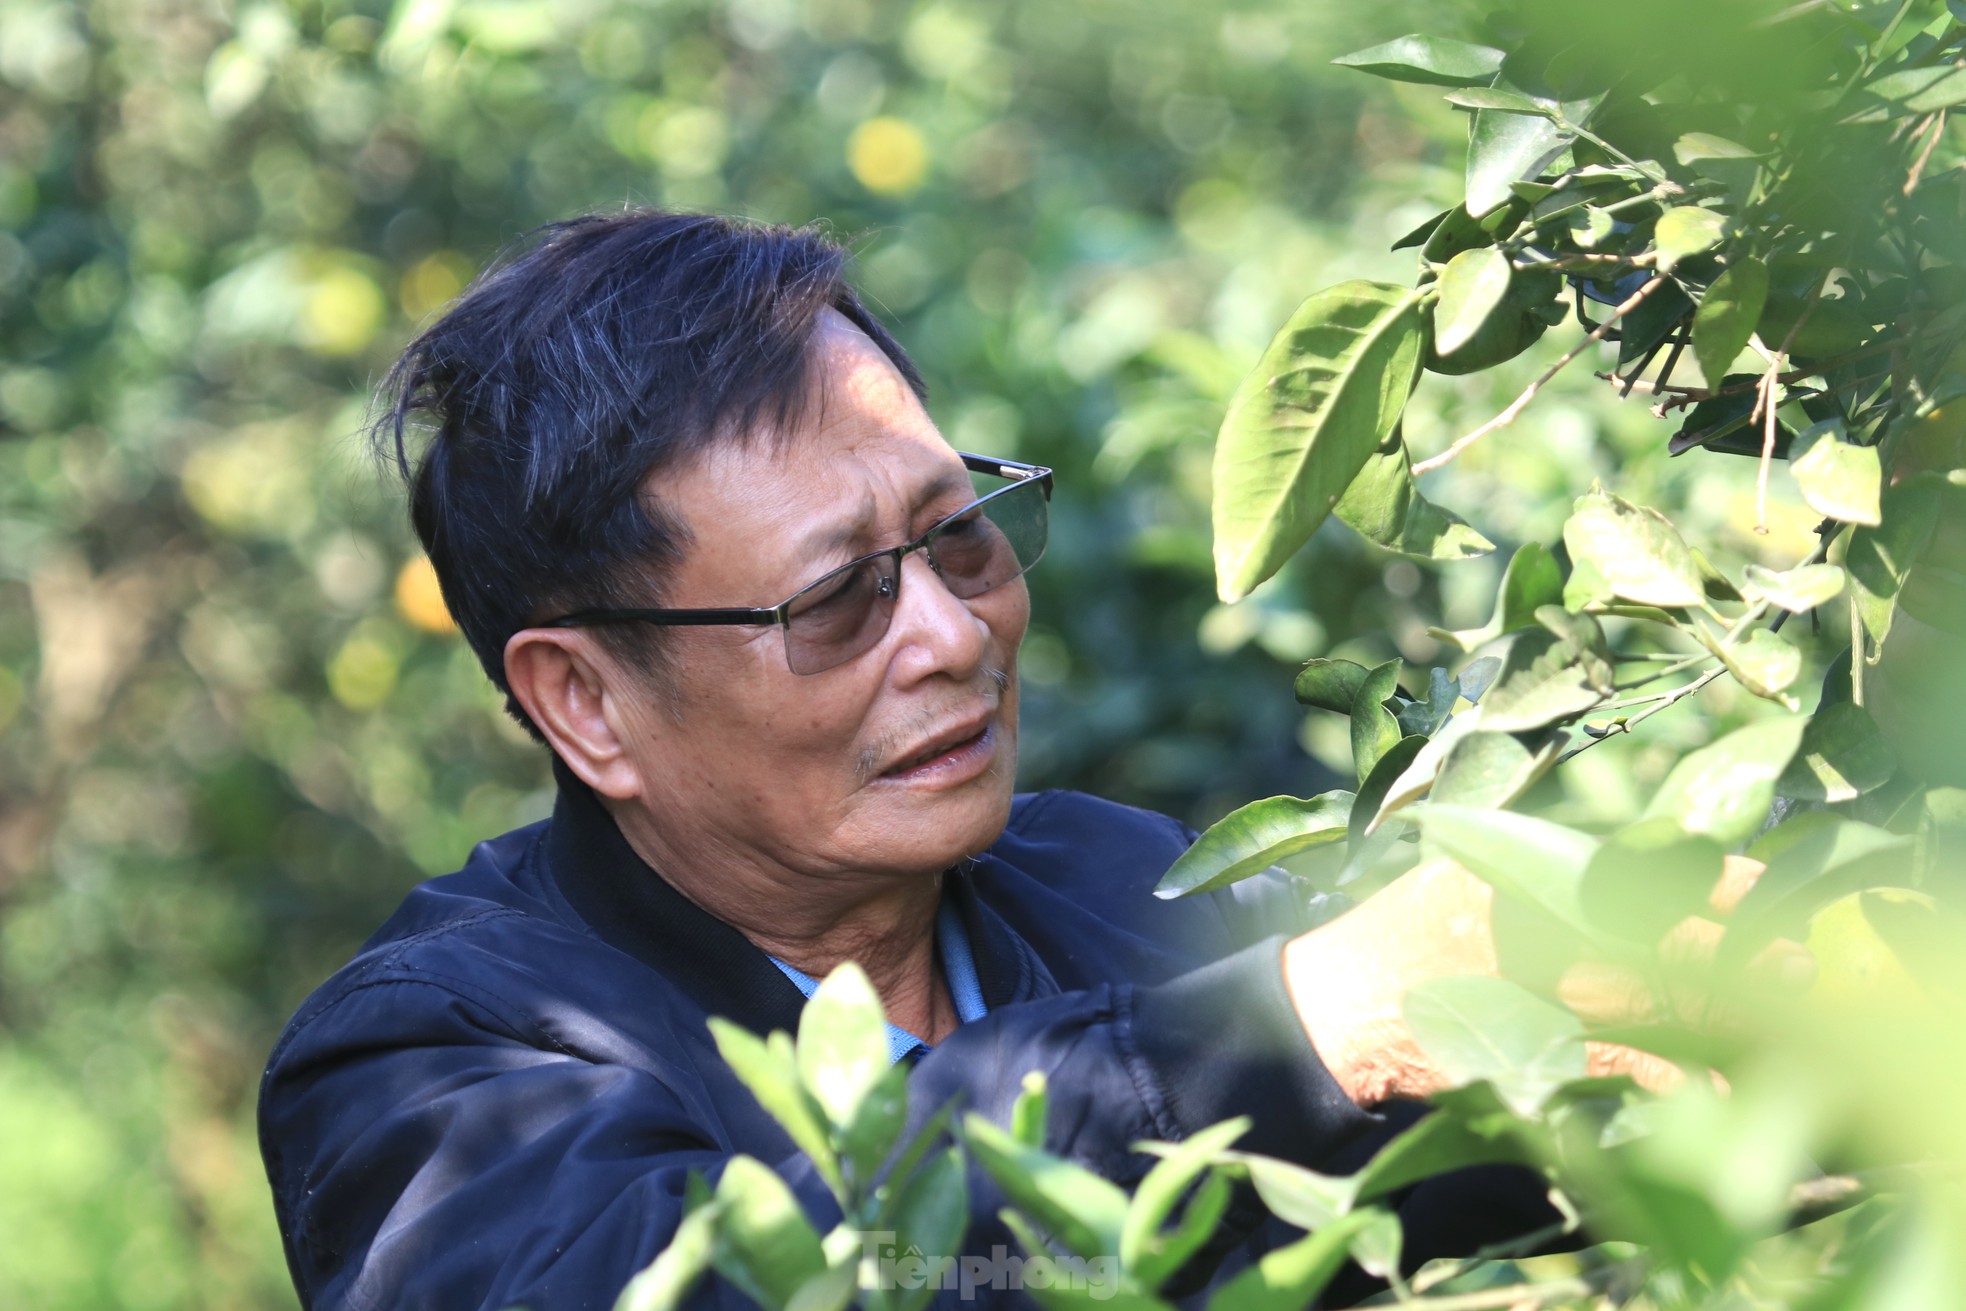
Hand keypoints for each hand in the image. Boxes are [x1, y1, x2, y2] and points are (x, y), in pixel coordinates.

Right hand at [1280, 856, 1794, 1106]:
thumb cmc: (1396, 931)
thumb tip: (1619, 853)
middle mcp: (1536, 920)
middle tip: (1798, 959)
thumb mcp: (1459, 864)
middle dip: (1734, 949)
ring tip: (1783, 1017)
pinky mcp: (1527, 1043)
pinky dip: (1668, 1073)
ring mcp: (1533, 984)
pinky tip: (1711, 1086)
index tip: (1763, 888)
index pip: (1638, 866)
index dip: (1710, 880)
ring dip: (1722, 1008)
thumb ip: (1532, 856)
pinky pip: (1617, 1060)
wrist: (1334, 1004)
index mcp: (1523, 869)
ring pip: (1653, 996)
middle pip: (1660, 933)